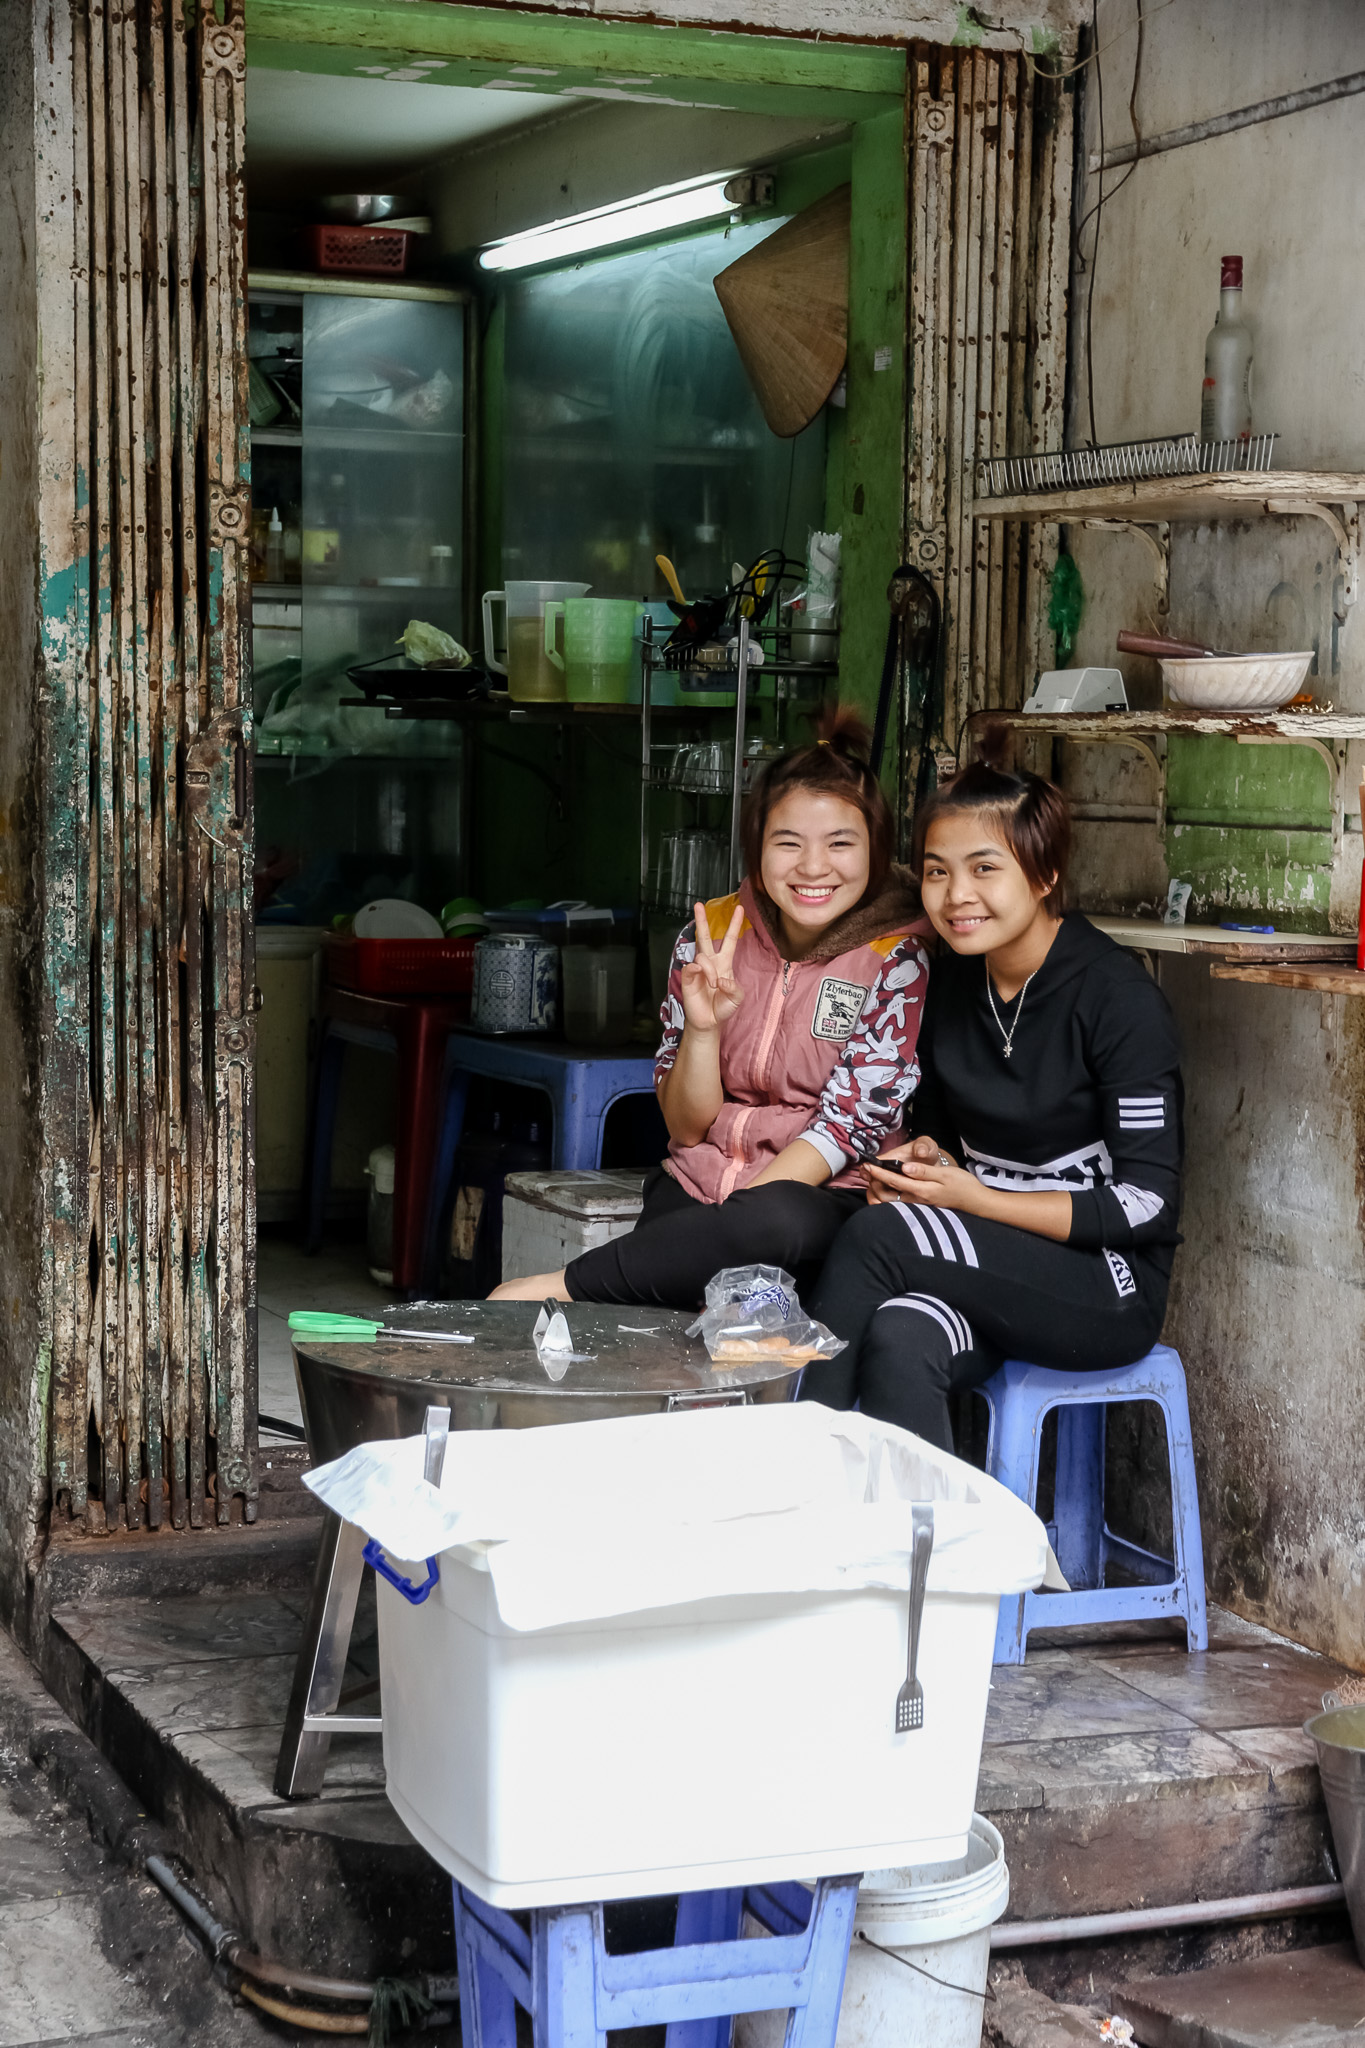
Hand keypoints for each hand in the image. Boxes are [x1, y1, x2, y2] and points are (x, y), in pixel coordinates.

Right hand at [679, 900, 744, 1032]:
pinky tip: (702, 977)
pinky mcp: (688, 978)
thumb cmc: (723, 1008)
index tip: (740, 909)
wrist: (709, 1022)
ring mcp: (698, 969)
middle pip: (705, 937)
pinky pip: (691, 967)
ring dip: (709, 969)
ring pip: (701, 955)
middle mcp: (710, 963)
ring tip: (712, 984)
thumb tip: (721, 979)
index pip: (730, 940)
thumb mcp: (737, 998)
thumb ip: (734, 988)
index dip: (735, 925)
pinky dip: (699, 971)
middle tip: (698, 905)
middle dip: (701, 920)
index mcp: (724, 963)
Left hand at [862, 1135, 978, 1210]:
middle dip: (873, 1183)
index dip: (879, 1172)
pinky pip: (894, 1206)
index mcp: (922, 1190)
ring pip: (888, 1203)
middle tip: (866, 1171)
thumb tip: (905, 1168)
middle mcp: (916, 1201)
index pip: (894, 1181)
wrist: (974, 1202)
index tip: (868, 1165)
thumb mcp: (945, 1173)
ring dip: (876, 1192)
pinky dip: (884, 1198)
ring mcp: (916, 1207)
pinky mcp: (918, 1209)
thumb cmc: (962, 1185)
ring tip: (871, 1179)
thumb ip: (924, 1171)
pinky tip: (882, 1189)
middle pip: (885, 1195)